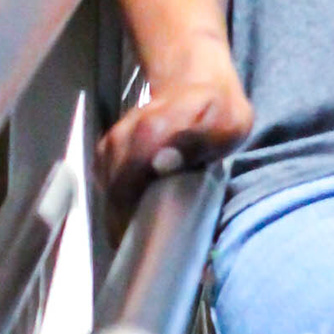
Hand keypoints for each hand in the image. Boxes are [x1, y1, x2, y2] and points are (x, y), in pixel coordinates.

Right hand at [97, 31, 252, 227]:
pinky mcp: (107, 155)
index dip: (135, 220)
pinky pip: (108, 189)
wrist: (195, 83)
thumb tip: (162, 165)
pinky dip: (121, 208)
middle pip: (114, 197)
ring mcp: (111, 147)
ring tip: (148, 240)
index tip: (153, 244)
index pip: (126, 186)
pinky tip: (139, 220)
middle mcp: (121, 140)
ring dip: (124, 219)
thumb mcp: (226, 122)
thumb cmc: (217, 110)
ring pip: (108, 196)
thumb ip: (198, 141)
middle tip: (156, 250)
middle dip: (130, 227)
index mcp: (147, 134)